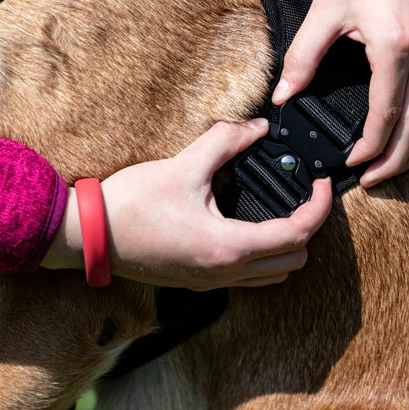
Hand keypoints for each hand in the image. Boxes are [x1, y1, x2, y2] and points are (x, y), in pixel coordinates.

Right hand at [42, 119, 332, 289]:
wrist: (87, 235)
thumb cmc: (129, 205)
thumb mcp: (183, 165)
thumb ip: (225, 141)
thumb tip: (256, 128)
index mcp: (228, 246)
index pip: (298, 233)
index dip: (319, 206)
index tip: (320, 183)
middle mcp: (225, 272)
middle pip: (294, 260)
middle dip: (307, 228)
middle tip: (302, 195)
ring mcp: (212, 281)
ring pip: (273, 275)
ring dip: (286, 246)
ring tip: (280, 209)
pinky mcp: (199, 280)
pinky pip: (248, 277)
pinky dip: (261, 255)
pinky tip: (247, 224)